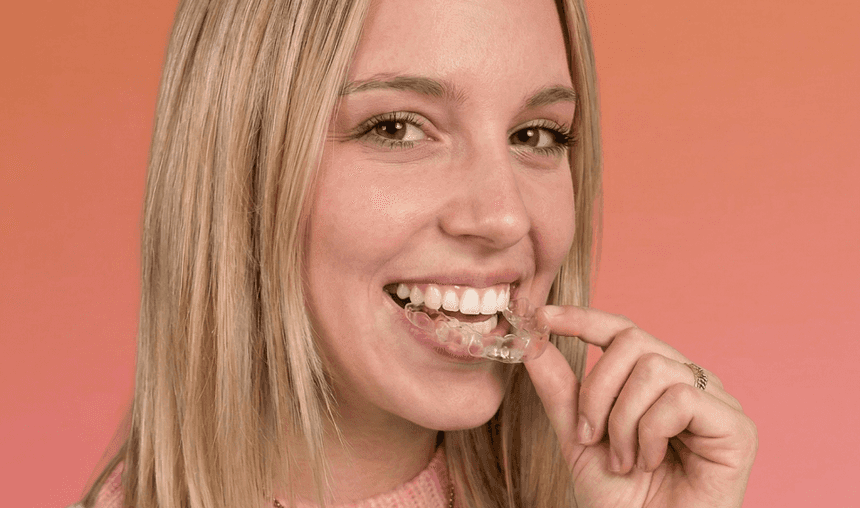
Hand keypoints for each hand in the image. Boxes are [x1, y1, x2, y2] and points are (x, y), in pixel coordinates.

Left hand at [524, 305, 756, 507]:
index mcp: (654, 380)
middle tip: (589, 436)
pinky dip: (652, 432)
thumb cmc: (621, 500)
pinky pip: (682, 398)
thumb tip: (533, 343)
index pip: (621, 331)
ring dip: (623, 420)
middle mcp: (688, 381)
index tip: (542, 316)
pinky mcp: (737, 427)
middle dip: (597, 389)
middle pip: (633, 341)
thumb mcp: (579, 439)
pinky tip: (651, 462)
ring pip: (655, 368)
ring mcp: (716, 401)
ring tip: (624, 460)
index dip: (582, 318)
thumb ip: (561, 391)